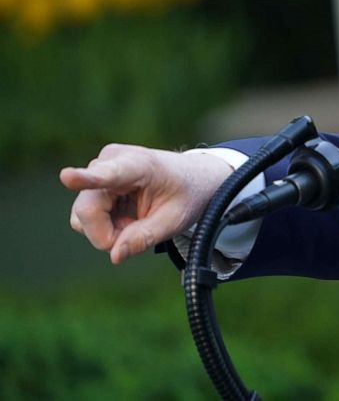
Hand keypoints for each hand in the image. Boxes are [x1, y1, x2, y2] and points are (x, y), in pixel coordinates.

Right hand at [60, 144, 232, 263]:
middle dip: (108, 233)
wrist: (192, 177)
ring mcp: (97, 169)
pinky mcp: (91, 181)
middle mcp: (110, 161)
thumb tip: (114, 256)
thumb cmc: (185, 195)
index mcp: (139, 165)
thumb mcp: (174, 220)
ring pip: (82, 216)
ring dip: (107, 229)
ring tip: (135, 219)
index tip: (66, 176)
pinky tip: (125, 215)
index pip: (108, 174)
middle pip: (87, 211)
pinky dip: (104, 224)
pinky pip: (84, 216)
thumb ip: (144, 238)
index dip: (85, 179)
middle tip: (138, 229)